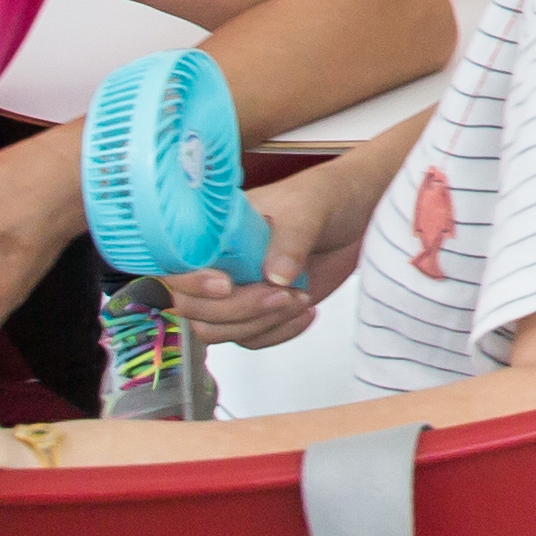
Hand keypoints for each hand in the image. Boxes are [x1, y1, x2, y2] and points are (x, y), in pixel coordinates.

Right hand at [156, 156, 380, 350]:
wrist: (360, 214)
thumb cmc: (328, 197)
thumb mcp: (310, 208)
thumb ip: (291, 239)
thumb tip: (274, 275)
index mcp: (213, 230)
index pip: (175, 265)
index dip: (192, 282)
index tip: (226, 285)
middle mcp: (215, 262)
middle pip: (192, 307)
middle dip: (238, 308)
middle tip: (283, 293)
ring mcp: (234, 289)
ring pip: (216, 329)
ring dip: (259, 323)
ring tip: (299, 298)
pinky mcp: (256, 310)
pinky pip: (249, 338)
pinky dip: (277, 332)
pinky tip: (306, 311)